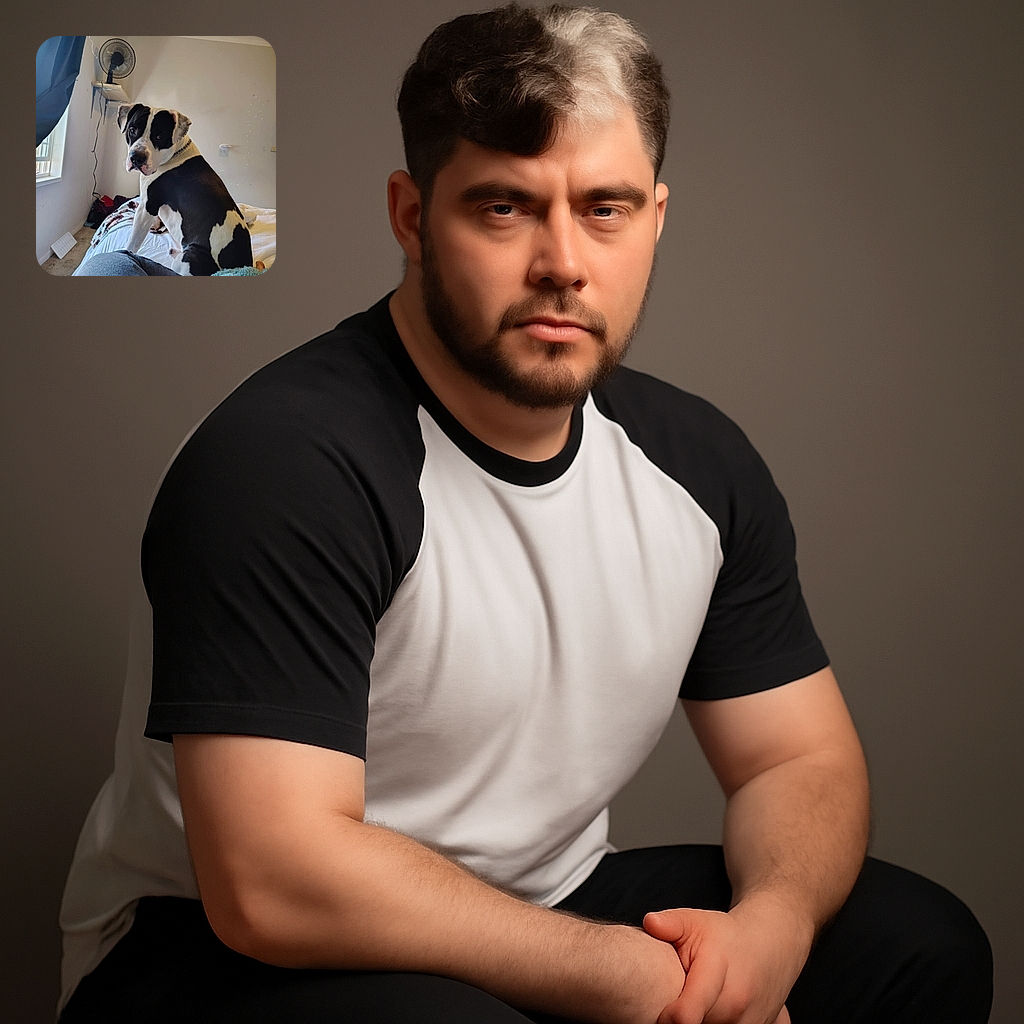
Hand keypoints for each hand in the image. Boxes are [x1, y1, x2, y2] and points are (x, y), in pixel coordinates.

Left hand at [642, 900, 808, 1023]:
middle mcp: (736, 1004)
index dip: (668, 1019)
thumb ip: (670, 924)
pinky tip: (714, 1009)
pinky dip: (716, 1023)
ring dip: (702, 1020)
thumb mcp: (695, 921)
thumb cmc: (724, 935)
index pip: (688, 1015)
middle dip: (682, 1017)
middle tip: (677, 996)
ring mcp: (750, 1023)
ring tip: (696, 997)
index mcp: (717, 974)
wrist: (770, 945)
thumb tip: (649, 923)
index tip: (661, 1013)